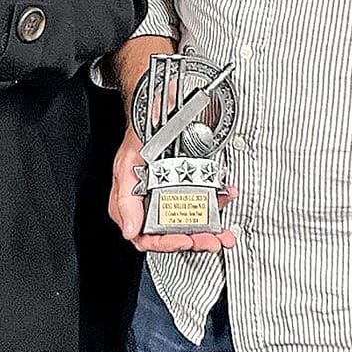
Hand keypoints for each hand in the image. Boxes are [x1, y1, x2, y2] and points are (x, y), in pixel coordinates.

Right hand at [108, 122, 237, 253]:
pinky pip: (207, 201)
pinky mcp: (191, 185)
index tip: (183, 240)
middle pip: (174, 234)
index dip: (166, 243)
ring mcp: (174, 195)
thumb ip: (125, 199)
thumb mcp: (126, 165)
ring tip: (223, 233)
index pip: (146, 237)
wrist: (160, 107)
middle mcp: (153, 203)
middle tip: (210, 240)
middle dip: (195, 240)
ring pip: (193, 223)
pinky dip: (219, 200)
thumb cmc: (139, 135)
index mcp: (134, 204)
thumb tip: (130, 230)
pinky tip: (226, 195)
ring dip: (211, 229)